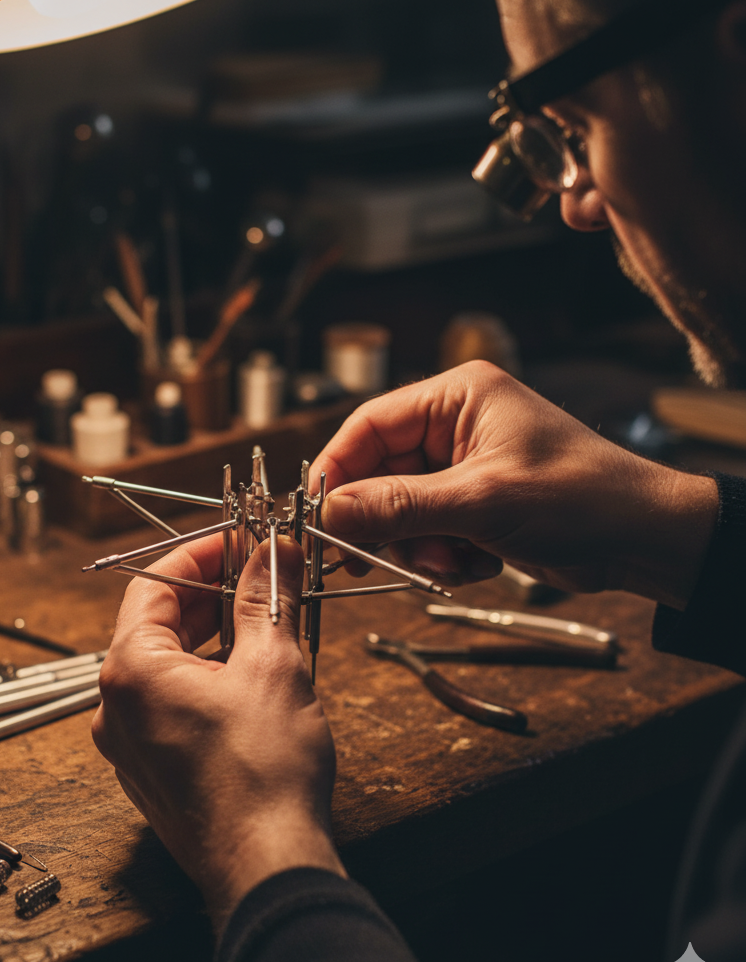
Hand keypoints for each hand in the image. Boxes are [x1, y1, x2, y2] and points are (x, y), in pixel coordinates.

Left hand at [91, 533, 344, 930]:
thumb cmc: (263, 775)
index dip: (200, 555)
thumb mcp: (273, 665)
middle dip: (212, 594)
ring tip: (264, 620)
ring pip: (167, 664)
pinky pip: (172, 703)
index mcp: (130, 672)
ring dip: (213, 634)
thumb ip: (266, 599)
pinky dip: (206, 675)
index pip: (153, 583)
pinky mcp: (154, 768)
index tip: (239, 541)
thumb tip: (273, 554)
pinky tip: (250, 673)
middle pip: (157, 622)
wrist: (267, 866)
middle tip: (259, 574)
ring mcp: (130, 743)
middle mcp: (116, 707)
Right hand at [312, 361, 717, 608]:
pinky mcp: (474, 503)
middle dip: (384, 521)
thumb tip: (329, 512)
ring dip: (417, 544)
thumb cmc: (582, 498)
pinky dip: (442, 554)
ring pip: (400, 509)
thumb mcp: (481, 500)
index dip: (337, 471)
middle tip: (368, 559)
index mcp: (456, 398)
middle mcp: (454, 426)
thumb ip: (399, 506)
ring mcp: (463, 467)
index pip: (369, 426)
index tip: (317, 514)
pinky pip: (427, 530)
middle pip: (379, 473)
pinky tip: (476, 562)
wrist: (645, 540)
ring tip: (452, 561)